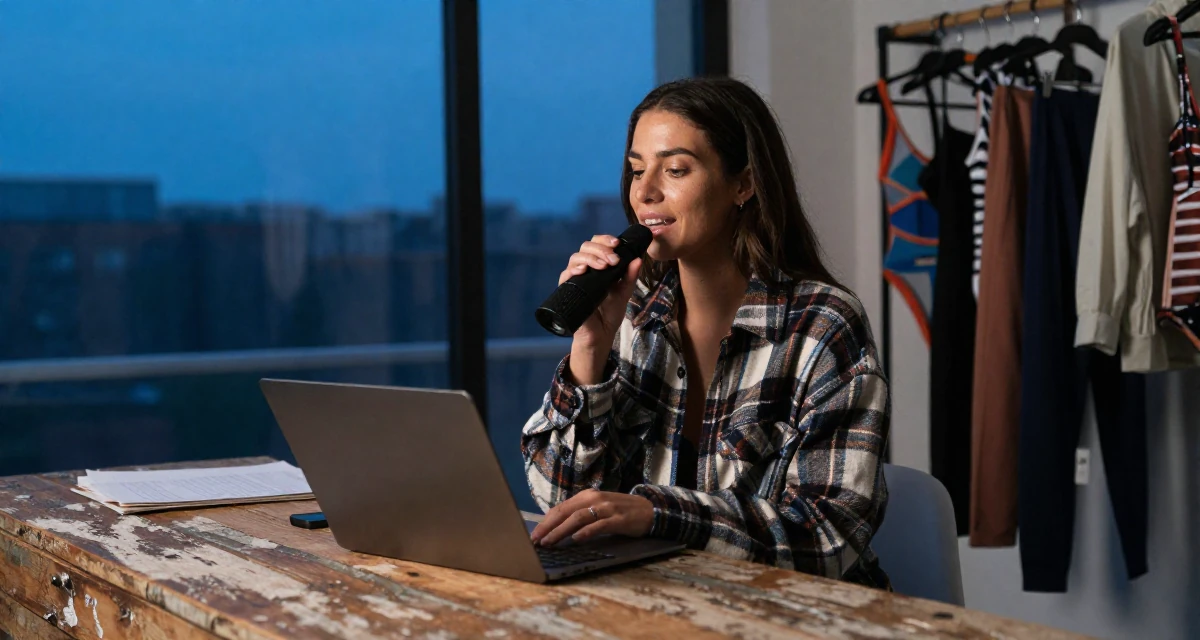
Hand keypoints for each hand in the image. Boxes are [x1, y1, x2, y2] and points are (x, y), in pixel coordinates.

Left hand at [530, 489, 653, 546]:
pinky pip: (599, 525)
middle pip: (566, 512)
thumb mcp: (598, 508)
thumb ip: (580, 514)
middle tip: (535, 540)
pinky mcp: (618, 519)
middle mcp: (594, 499)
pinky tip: (576, 539)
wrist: (649, 510)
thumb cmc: (620, 511)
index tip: (534, 534)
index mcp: (587, 496)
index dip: (546, 521)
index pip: (561, 508)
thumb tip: (556, 527)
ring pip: (578, 518)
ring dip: (561, 531)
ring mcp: (607, 508)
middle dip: (548, 526)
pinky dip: (586, 532)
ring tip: (549, 542)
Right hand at [558, 235, 642, 349]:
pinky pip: (565, 274)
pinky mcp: (568, 289)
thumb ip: (630, 276)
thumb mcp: (624, 292)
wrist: (601, 334)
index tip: (617, 244)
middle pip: (586, 246)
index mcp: (599, 265)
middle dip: (601, 249)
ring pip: (576, 257)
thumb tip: (638, 259)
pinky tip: (582, 270)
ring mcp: (576, 278)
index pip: (597, 244)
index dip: (605, 240)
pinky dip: (573, 269)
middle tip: (613, 260)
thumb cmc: (610, 313)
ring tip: (604, 266)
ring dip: (591, 257)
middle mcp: (586, 268)